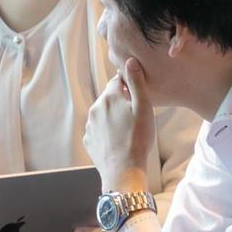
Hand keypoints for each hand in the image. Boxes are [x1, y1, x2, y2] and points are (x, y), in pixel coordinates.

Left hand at [84, 57, 155, 190]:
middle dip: (121, 102)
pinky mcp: (89, 140)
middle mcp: (95, 109)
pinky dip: (108, 131)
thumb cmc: (138, 138)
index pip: (117, 81)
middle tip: (136, 115)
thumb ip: (136, 82)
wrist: (123, 170)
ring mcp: (90, 125)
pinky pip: (99, 130)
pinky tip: (119, 140)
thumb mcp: (143, 107)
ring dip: (114, 117)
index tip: (137, 94)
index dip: (128, 85)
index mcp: (108, 98)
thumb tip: (130, 61)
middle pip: (109, 98)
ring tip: (129, 130)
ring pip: (103, 114)